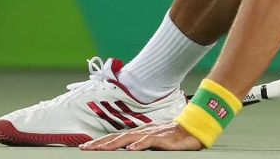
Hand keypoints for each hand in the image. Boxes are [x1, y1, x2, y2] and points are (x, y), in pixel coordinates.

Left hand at [80, 121, 202, 150]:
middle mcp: (143, 131)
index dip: (101, 141)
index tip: (86, 146)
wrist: (194, 129)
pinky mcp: (163, 138)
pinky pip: (149, 141)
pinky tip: (130, 149)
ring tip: (101, 149)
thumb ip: (140, 143)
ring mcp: (153, 133)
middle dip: (100, 142)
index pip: (116, 136)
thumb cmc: (174, 137)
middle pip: (118, 136)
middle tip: (85, 149)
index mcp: (140, 132)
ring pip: (129, 137)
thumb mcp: (154, 140)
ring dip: (113, 143)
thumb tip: (125, 150)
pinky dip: (139, 145)